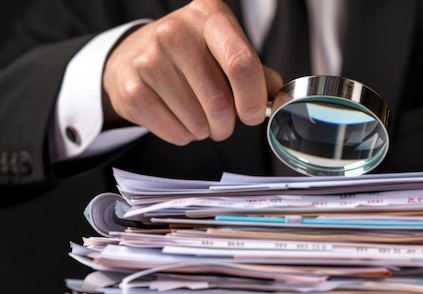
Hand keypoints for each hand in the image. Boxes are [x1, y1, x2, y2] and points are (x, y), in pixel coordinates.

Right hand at [102, 0, 283, 144]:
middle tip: (223, 122)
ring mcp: (149, 59)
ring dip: (205, 131)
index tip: (252, 115)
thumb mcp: (226, 50)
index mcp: (210, 16)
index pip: (240, 63)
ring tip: (198, 116)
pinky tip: (178, 118)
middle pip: (219, 102)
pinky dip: (184, 135)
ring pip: (197, 122)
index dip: (252, 99)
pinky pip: (174, 132)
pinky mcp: (131, 89)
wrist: (134, 57)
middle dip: (227, 124)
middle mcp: (175, 31)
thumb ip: (257, 74)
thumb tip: (277, 102)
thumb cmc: (191, 57)